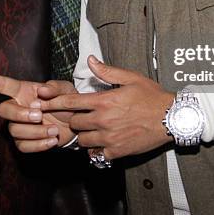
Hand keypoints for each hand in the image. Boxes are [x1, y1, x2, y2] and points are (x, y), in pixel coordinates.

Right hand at [0, 73, 77, 151]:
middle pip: (4, 110)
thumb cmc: (68, 102)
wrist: (77, 124)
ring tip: (54, 129)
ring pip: (14, 131)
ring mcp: (20, 126)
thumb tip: (41, 91)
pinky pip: (23, 146)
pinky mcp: (25, 142)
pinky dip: (39, 145)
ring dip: (35, 132)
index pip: (1, 85)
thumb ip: (55, 88)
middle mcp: (18, 107)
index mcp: (24, 91)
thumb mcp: (66, 90)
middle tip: (40, 116)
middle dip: (20, 114)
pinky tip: (52, 139)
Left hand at [41, 56, 174, 159]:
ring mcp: (109, 138)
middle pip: (75, 123)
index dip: (54, 103)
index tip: (42, 103)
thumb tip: (90, 60)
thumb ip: (107, 71)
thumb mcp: (130, 78)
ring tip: (91, 129)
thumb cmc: (152, 96)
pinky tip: (101, 142)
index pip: (71, 102)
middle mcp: (103, 120)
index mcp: (105, 101)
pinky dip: (95, 149)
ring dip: (84, 134)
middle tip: (79, 116)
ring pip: (83, 140)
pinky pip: (96, 154)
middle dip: (74, 119)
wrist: (171, 118)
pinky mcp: (117, 151)